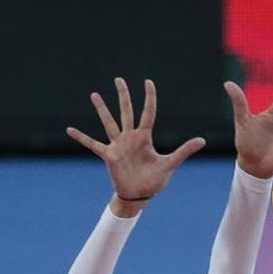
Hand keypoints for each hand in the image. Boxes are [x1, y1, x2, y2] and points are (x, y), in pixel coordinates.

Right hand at [67, 78, 205, 199]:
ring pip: (109, 122)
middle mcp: (130, 137)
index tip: (148, 82)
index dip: (149, 97)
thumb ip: (184, 150)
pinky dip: (81, 137)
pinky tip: (69, 129)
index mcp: (145, 137)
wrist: (140, 195)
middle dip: (123, 95)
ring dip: (102, 109)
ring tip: (94, 94)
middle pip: (126, 111)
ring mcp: (118, 145)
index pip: (147, 112)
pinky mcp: (108, 155)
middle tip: (119, 79)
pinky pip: (92, 144)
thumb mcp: (170, 163)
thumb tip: (203, 140)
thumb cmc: (155, 180)